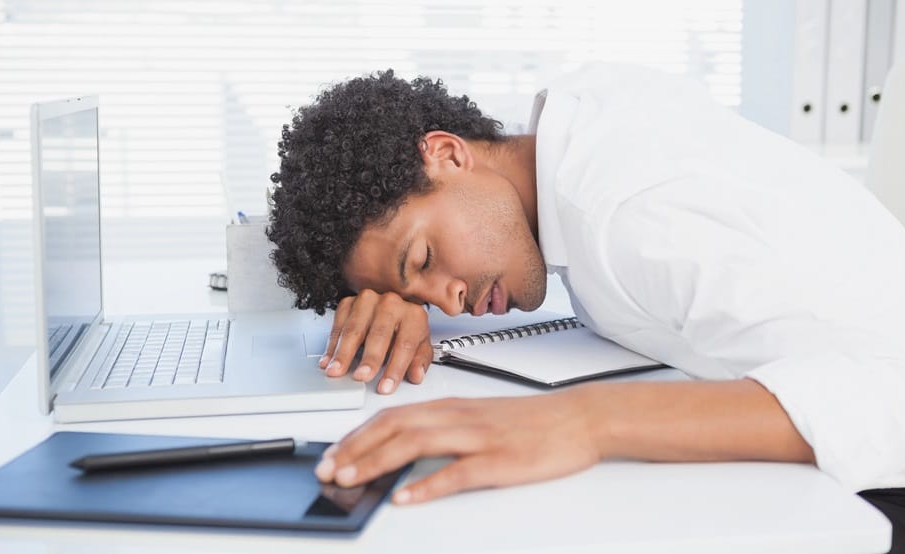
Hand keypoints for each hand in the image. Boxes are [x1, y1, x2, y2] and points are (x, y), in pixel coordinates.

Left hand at [314, 388, 603, 504]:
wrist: (579, 418)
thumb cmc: (532, 422)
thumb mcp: (481, 419)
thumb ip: (445, 430)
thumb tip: (406, 448)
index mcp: (452, 407)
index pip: (392, 416)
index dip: (357, 434)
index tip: (332, 453)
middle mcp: (458, 417)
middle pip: (394, 426)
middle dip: (354, 448)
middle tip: (326, 470)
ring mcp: (477, 438)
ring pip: (415, 443)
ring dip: (376, 461)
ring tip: (349, 478)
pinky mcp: (498, 461)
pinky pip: (456, 473)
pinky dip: (426, 485)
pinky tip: (406, 497)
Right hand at [320, 289, 432, 393]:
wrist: (392, 306)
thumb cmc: (406, 328)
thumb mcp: (420, 344)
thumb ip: (419, 361)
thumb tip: (416, 375)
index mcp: (414, 315)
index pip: (405, 344)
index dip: (395, 368)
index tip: (385, 386)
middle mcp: (391, 304)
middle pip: (379, 334)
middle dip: (369, 358)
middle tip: (361, 377)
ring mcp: (369, 301)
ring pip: (354, 329)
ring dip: (344, 353)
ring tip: (337, 371)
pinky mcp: (349, 302)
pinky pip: (338, 325)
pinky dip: (332, 345)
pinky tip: (329, 360)